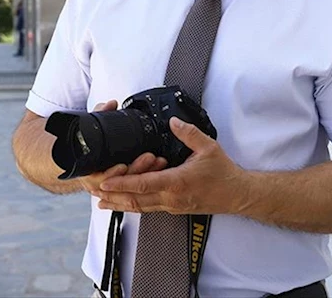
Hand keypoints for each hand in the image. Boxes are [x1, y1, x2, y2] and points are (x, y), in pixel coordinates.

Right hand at [75, 100, 168, 195]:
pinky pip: (138, 189)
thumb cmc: (89, 142)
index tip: (123, 165)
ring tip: (159, 161)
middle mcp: (100, 184)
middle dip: (136, 171)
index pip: (99, 180)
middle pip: (120, 185)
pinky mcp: (125, 188)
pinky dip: (149, 178)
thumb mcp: (92, 125)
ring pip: (131, 188)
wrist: (86, 154)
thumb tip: (110, 104)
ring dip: (146, 174)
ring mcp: (112, 188)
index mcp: (89, 172)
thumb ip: (100, 112)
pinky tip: (159, 167)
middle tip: (150, 158)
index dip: (111, 173)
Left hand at [93, 117, 247, 215]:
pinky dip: (134, 205)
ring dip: (120, 204)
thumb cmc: (223, 173)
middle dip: (113, 197)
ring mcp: (172, 205)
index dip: (122, 183)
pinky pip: (149, 208)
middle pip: (135, 200)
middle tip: (94, 192)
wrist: (237, 195)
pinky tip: (125, 203)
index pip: (143, 184)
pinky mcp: (174, 208)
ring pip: (140, 207)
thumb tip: (172, 122)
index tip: (105, 181)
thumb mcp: (208, 147)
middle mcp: (171, 198)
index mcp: (177, 182)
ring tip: (102, 201)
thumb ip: (188, 133)